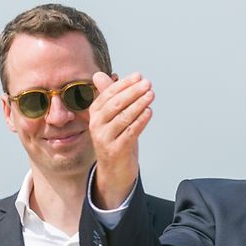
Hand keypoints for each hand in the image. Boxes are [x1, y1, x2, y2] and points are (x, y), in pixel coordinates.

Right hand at [88, 71, 152, 209]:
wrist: (114, 171)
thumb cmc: (115, 139)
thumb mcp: (112, 117)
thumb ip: (109, 97)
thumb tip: (101, 75)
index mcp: (94, 113)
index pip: (109, 94)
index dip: (124, 84)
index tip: (138, 76)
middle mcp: (96, 124)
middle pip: (116, 104)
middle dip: (133, 92)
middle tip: (147, 83)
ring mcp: (104, 138)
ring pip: (123, 117)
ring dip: (139, 104)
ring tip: (151, 95)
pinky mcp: (115, 150)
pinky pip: (130, 132)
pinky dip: (140, 121)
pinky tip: (149, 112)